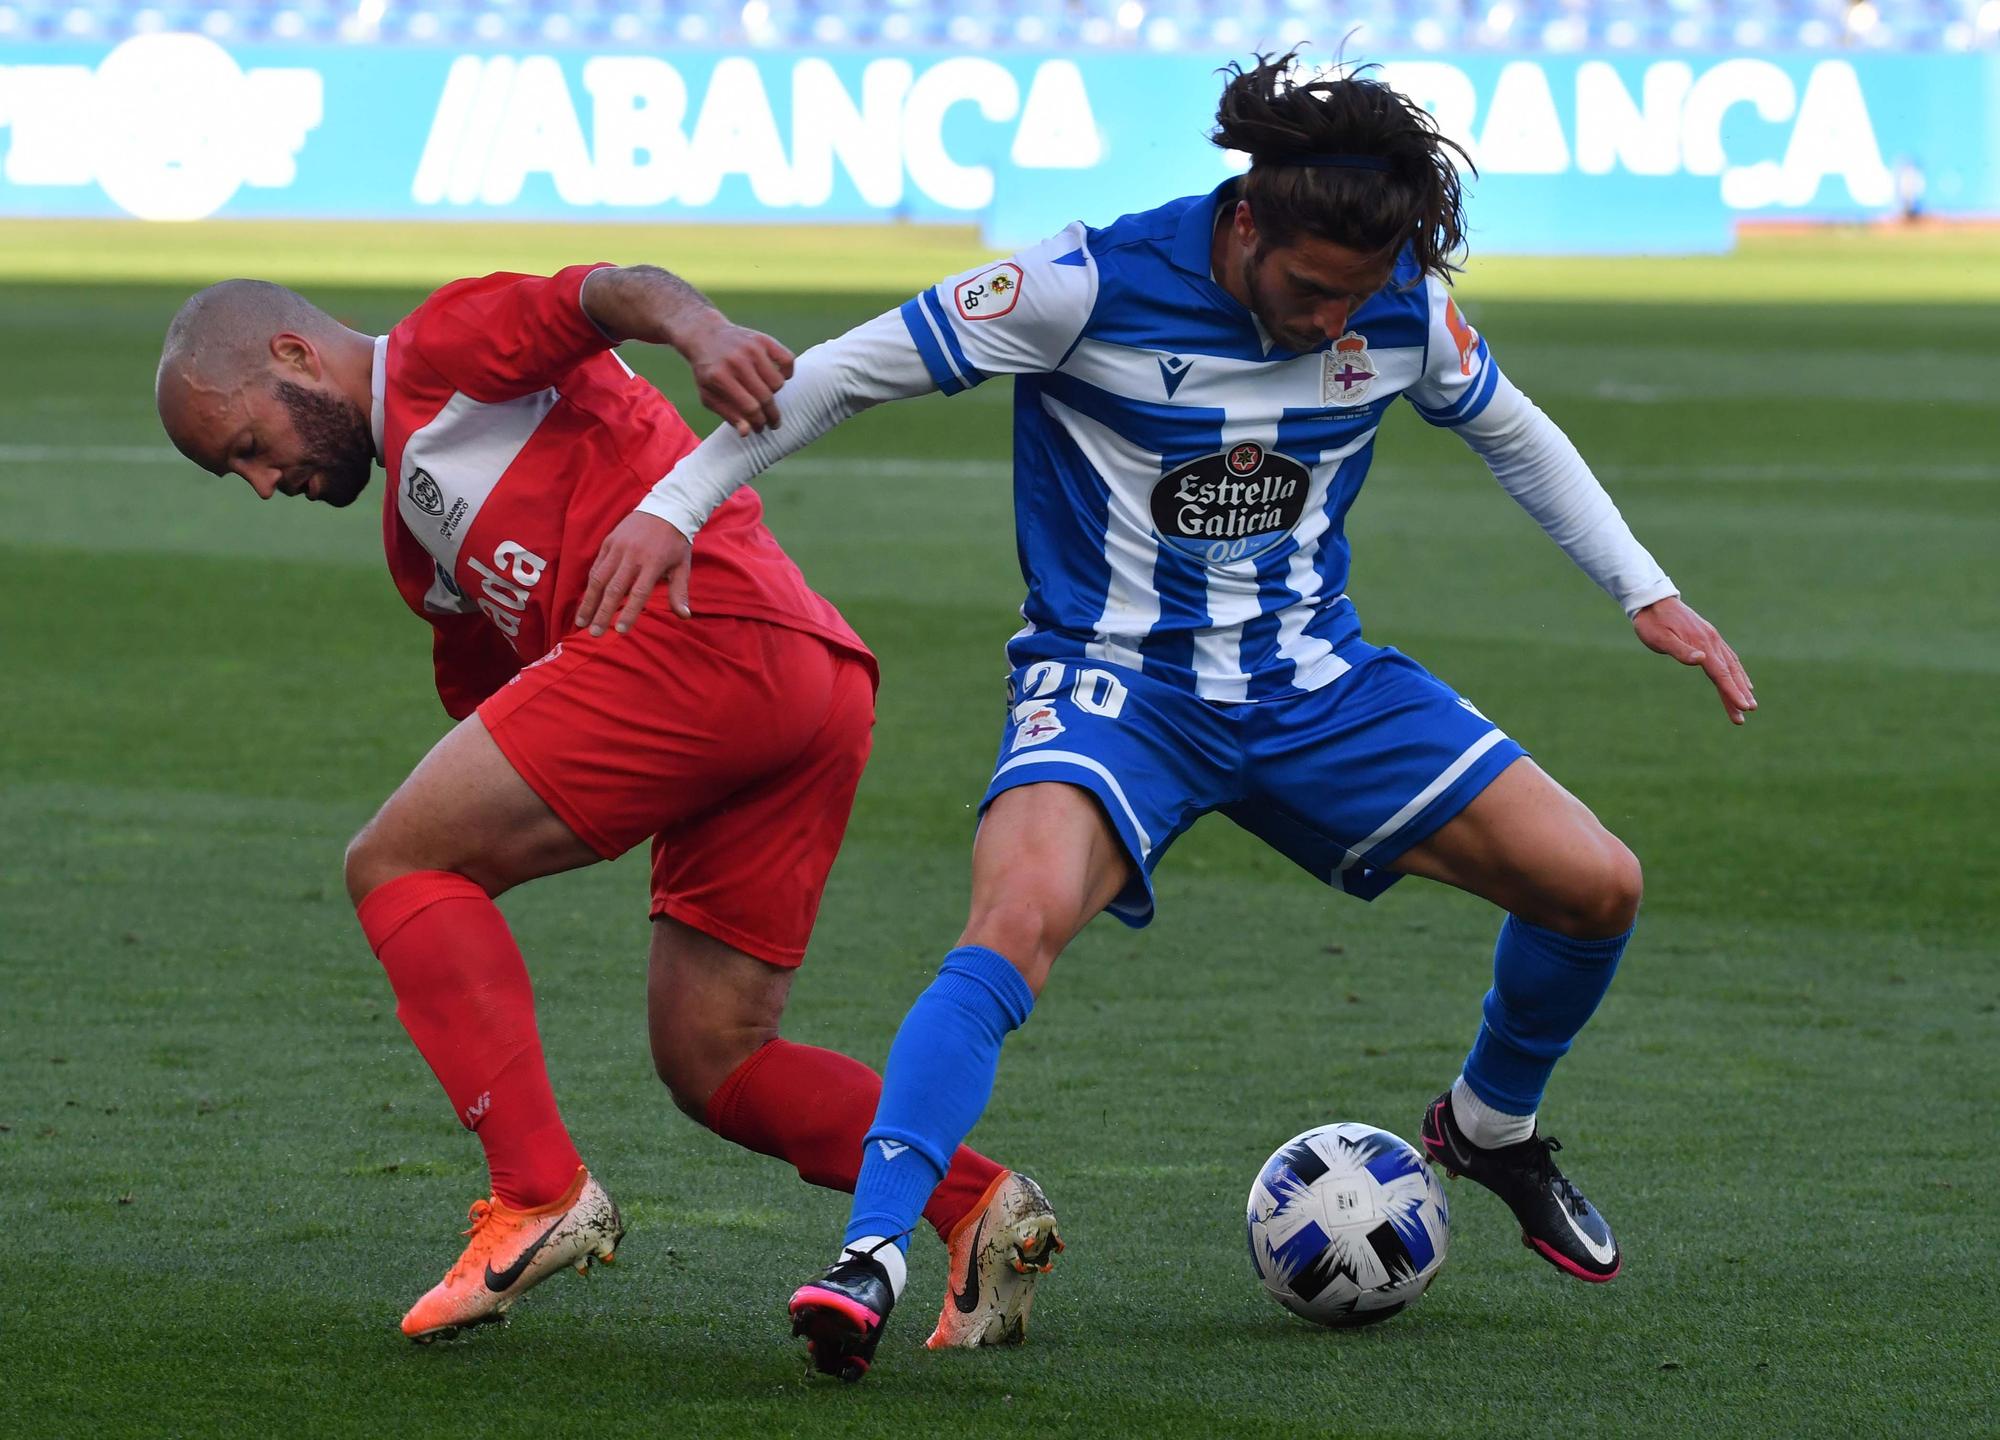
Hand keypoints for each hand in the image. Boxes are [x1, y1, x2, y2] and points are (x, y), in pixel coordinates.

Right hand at [574, 512, 690, 635]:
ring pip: (599, 578)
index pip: (639, 593)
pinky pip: (597, 566)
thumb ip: (679, 591)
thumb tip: (684, 616)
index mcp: (653, 563)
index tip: (621, 632)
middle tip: (593, 634)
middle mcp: (632, 555)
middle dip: (601, 613)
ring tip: (581, 622)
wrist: (665, 508)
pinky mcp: (609, 541)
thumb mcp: (682, 566)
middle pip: (614, 589)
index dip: (629, 613)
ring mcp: (618, 547)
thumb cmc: (676, 543)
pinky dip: (591, 584)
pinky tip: (586, 600)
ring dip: (588, 602)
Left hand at [679, 316, 793, 435]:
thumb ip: (728, 414)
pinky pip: (787, 360)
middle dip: (772, 415)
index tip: (761, 429)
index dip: (758, 423)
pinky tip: (779, 376)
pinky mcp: (763, 339)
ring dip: (775, 394)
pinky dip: (787, 372)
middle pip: (765, 397)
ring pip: (778, 382)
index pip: (749, 408)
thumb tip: (747, 432)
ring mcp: (751, 348)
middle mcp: (737, 361)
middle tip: (773, 423)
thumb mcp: (709, 396)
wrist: (705, 335)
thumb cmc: (708, 371)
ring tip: (766, 395)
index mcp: (720, 377)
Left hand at [1632, 596, 1756, 724]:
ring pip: (1731, 665)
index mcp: (1701, 643)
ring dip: (1740, 684)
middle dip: (1739, 693)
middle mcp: (1712, 641)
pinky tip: (1741, 680)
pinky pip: (1728, 657)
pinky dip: (1737, 671)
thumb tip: (1701, 659)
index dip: (1732, 691)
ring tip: (1749, 703)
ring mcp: (1712, 638)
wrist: (1653, 600)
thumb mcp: (1660, 639)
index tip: (1744, 707)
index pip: (1720, 673)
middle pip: (1729, 672)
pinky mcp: (1709, 637)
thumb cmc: (1652, 623)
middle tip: (1749, 712)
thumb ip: (1680, 650)